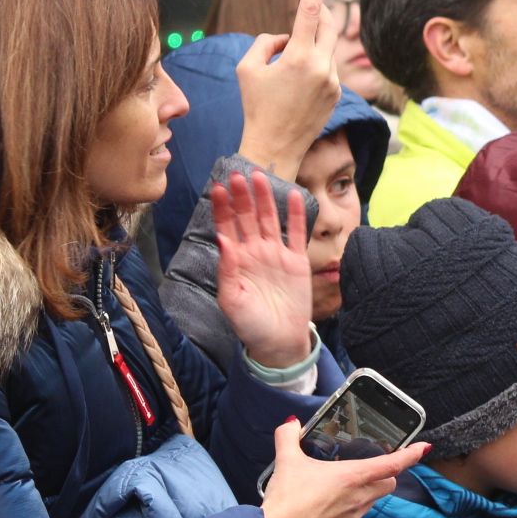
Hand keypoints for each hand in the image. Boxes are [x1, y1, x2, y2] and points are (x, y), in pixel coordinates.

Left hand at [216, 170, 313, 367]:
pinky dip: (295, 215)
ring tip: (261, 177)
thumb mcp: (232, 301)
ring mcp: (277, 255)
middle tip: (238, 175)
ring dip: (265, 199)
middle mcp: (255, 252)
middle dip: (242, 196)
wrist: (280, 342)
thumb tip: (222, 239)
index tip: (218, 188)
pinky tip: (293, 196)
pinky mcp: (297, 261)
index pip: (227, 227)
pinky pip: (297, 233)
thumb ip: (227, 270)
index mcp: (236, 261)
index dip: (223, 208)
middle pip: (247, 217)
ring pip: (270, 219)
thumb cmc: (251, 325)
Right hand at [234, 0, 341, 181]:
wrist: (275, 147)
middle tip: (297, 24)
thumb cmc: (255, 106)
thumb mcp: (247, 67)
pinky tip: (296, 87)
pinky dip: (313, 65)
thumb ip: (266, 40)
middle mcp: (322, 67)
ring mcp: (334, 81)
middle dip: (314, 16)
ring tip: (285, 72)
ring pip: (326, 47)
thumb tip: (286, 36)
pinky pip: (327, 66)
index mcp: (299, 58)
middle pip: (326, 24)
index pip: (309, 10)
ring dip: (308, 47)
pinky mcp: (338, 93)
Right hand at [261, 418, 429, 517]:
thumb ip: (288, 437)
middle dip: (385, 475)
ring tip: (341, 486)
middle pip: (388, 484)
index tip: (423, 448)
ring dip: (366, 493)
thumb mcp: (287, 460)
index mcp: (354, 476)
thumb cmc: (287, 498)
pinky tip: (326, 507)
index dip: (411, 454)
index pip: (393, 464)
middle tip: (369, 467)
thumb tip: (290, 424)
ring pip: (372, 502)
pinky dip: (347, 510)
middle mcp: (359, 498)